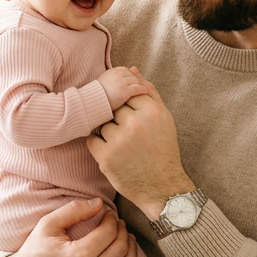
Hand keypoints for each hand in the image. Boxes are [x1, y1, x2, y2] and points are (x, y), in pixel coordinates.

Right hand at [0, 197, 147, 256]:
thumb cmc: (33, 253)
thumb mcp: (48, 225)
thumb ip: (74, 210)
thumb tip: (100, 203)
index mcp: (79, 256)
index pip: (109, 232)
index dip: (112, 219)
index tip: (108, 214)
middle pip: (121, 248)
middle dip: (123, 231)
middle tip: (118, 224)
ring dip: (132, 249)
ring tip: (126, 238)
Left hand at [87, 78, 194, 219]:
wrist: (163, 188)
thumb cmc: (163, 150)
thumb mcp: (164, 118)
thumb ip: (148, 91)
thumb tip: (132, 69)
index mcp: (152, 111)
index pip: (127, 94)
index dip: (127, 106)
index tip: (131, 118)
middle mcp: (136, 124)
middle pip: (113, 107)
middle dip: (118, 119)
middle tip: (129, 135)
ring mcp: (119, 140)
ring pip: (102, 123)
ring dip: (108, 132)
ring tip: (124, 146)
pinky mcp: (106, 157)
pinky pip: (92, 140)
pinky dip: (99, 145)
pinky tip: (114, 153)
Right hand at [98, 66, 148, 109]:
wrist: (92, 101)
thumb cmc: (96, 95)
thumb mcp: (103, 82)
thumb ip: (111, 79)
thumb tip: (116, 84)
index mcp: (112, 71)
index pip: (126, 71)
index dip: (129, 77)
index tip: (131, 82)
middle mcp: (118, 74)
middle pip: (132, 75)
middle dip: (135, 81)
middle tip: (140, 87)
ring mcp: (123, 82)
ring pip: (136, 81)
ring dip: (140, 85)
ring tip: (143, 91)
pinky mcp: (126, 91)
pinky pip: (138, 88)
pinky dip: (143, 90)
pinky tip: (145, 93)